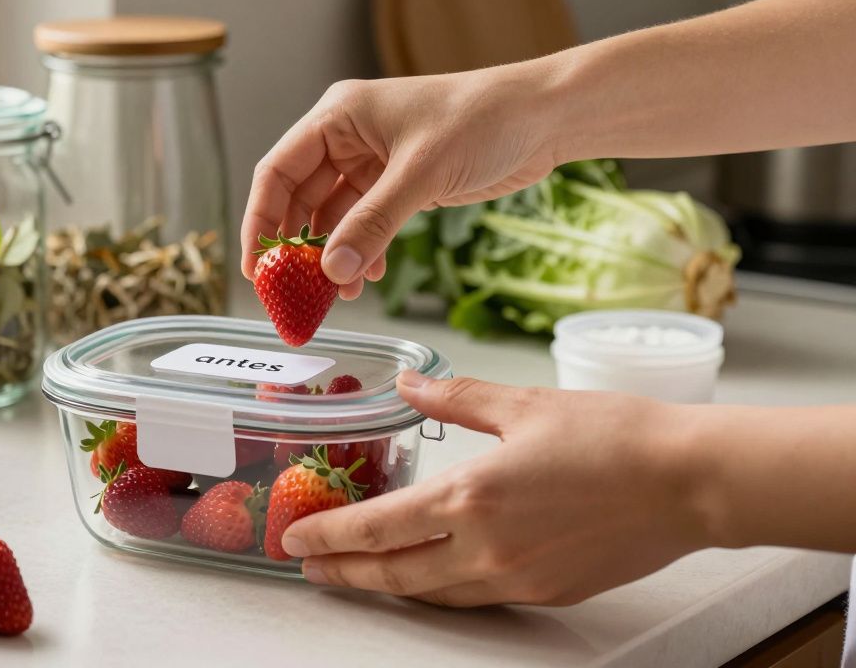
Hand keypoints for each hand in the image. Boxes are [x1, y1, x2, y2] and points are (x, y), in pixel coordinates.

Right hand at [240, 68, 561, 298]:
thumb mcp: (420, 174)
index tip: (256, 268)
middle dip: (297, 246)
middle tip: (293, 292)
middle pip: (299, 198)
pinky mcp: (398, 182)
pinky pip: (364, 223)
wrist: (544, 116)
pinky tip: (370, 274)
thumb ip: (372, 223)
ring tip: (340, 292)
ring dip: (333, 254)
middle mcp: (347, 137)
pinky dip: (362, 250)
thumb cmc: (482, 120)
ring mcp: (372, 161)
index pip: (277, 172)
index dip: (260, 221)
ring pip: (332, 216)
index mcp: (338, 116)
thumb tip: (332, 270)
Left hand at [281, 372, 710, 605]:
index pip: (377, 528)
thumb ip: (456, 399)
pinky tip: (429, 578)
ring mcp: (517, 579)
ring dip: (388, 587)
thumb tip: (409, 385)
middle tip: (310, 568)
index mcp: (472, 497)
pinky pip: (475, 599)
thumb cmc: (615, 435)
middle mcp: (486, 549)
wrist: (690, 481)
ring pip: (433, 595)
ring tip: (358, 576)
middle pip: (394, 574)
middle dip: (345, 574)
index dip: (329, 537)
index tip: (295, 539)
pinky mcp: (547, 593)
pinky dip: (439, 591)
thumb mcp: (524, 404)